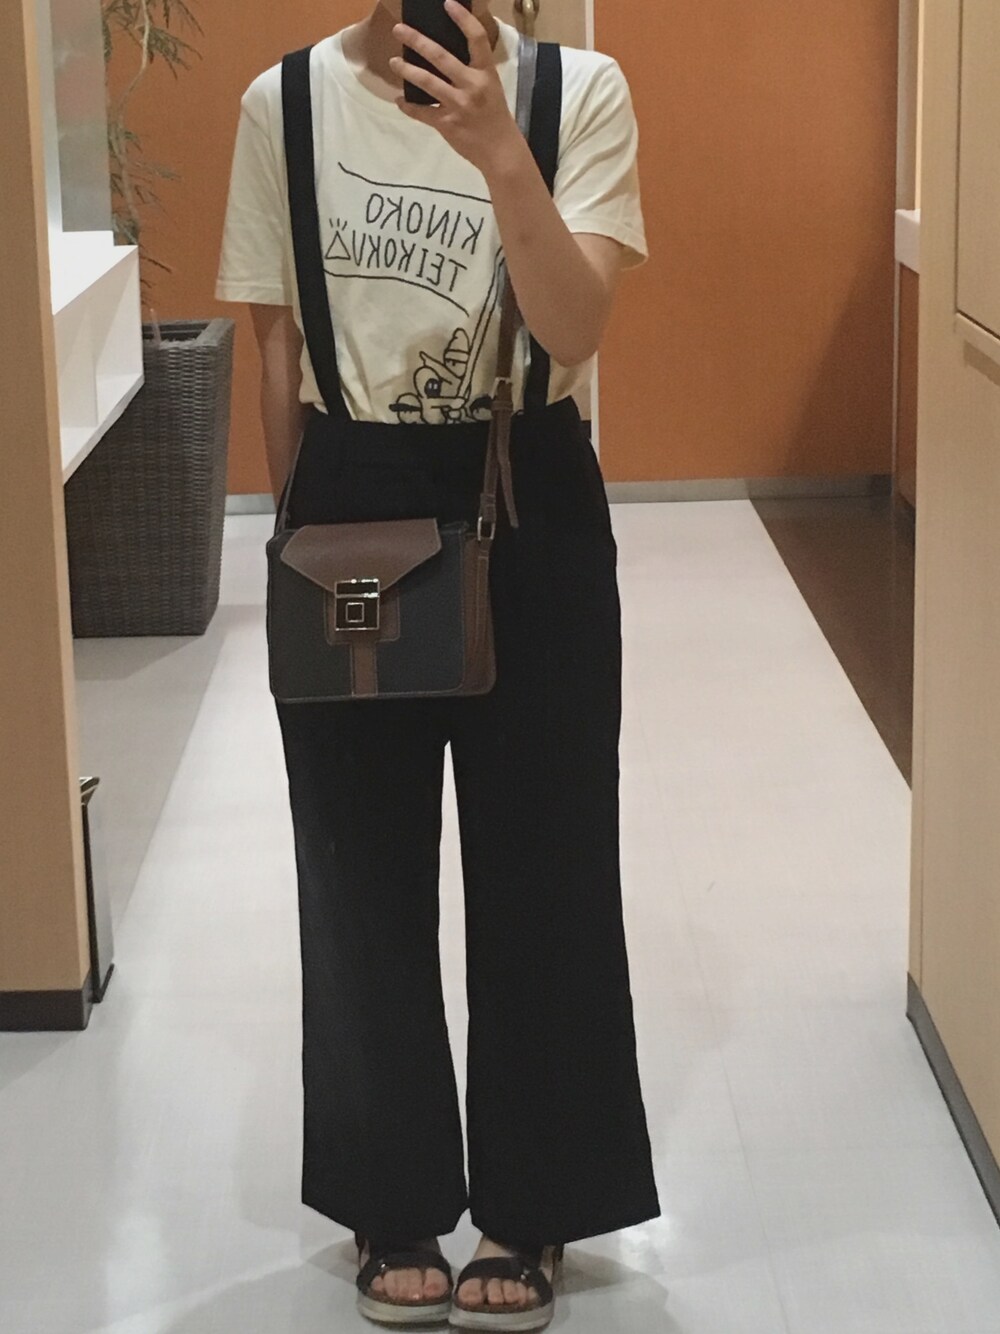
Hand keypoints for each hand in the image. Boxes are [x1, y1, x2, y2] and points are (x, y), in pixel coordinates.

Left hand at [391, 0, 525, 179]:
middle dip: (417, 41)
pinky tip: (400, 101)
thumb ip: (472, 72)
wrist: (501, 152)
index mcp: (486, 73)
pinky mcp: (447, 124)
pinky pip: (421, 113)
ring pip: (426, 82)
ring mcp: (458, 105)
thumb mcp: (491, 88)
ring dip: (407, 70)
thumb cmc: (496, 118)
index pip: (476, 38)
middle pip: (440, 57)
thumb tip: (445, 57)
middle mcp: (471, 85)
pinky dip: (408, 106)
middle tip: (399, 30)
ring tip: (394, 63)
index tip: (448, 4)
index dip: (462, 19)